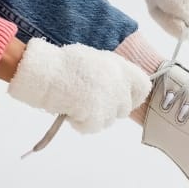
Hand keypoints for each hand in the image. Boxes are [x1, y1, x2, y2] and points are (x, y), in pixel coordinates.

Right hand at [8, 39, 150, 133]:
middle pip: (124, 109)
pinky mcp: (97, 116)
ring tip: (77, 105)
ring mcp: (109, 102)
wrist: (46, 74)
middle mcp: (119, 85)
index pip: (142, 87)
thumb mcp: (95, 60)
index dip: (133, 96)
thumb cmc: (64, 65)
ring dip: (95, 117)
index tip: (123, 99)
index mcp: (120, 67)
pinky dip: (82, 124)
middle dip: (110, 110)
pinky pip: (93, 128)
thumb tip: (117, 86)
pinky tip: (71, 112)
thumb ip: (110, 73)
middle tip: (93, 105)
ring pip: (108, 120)